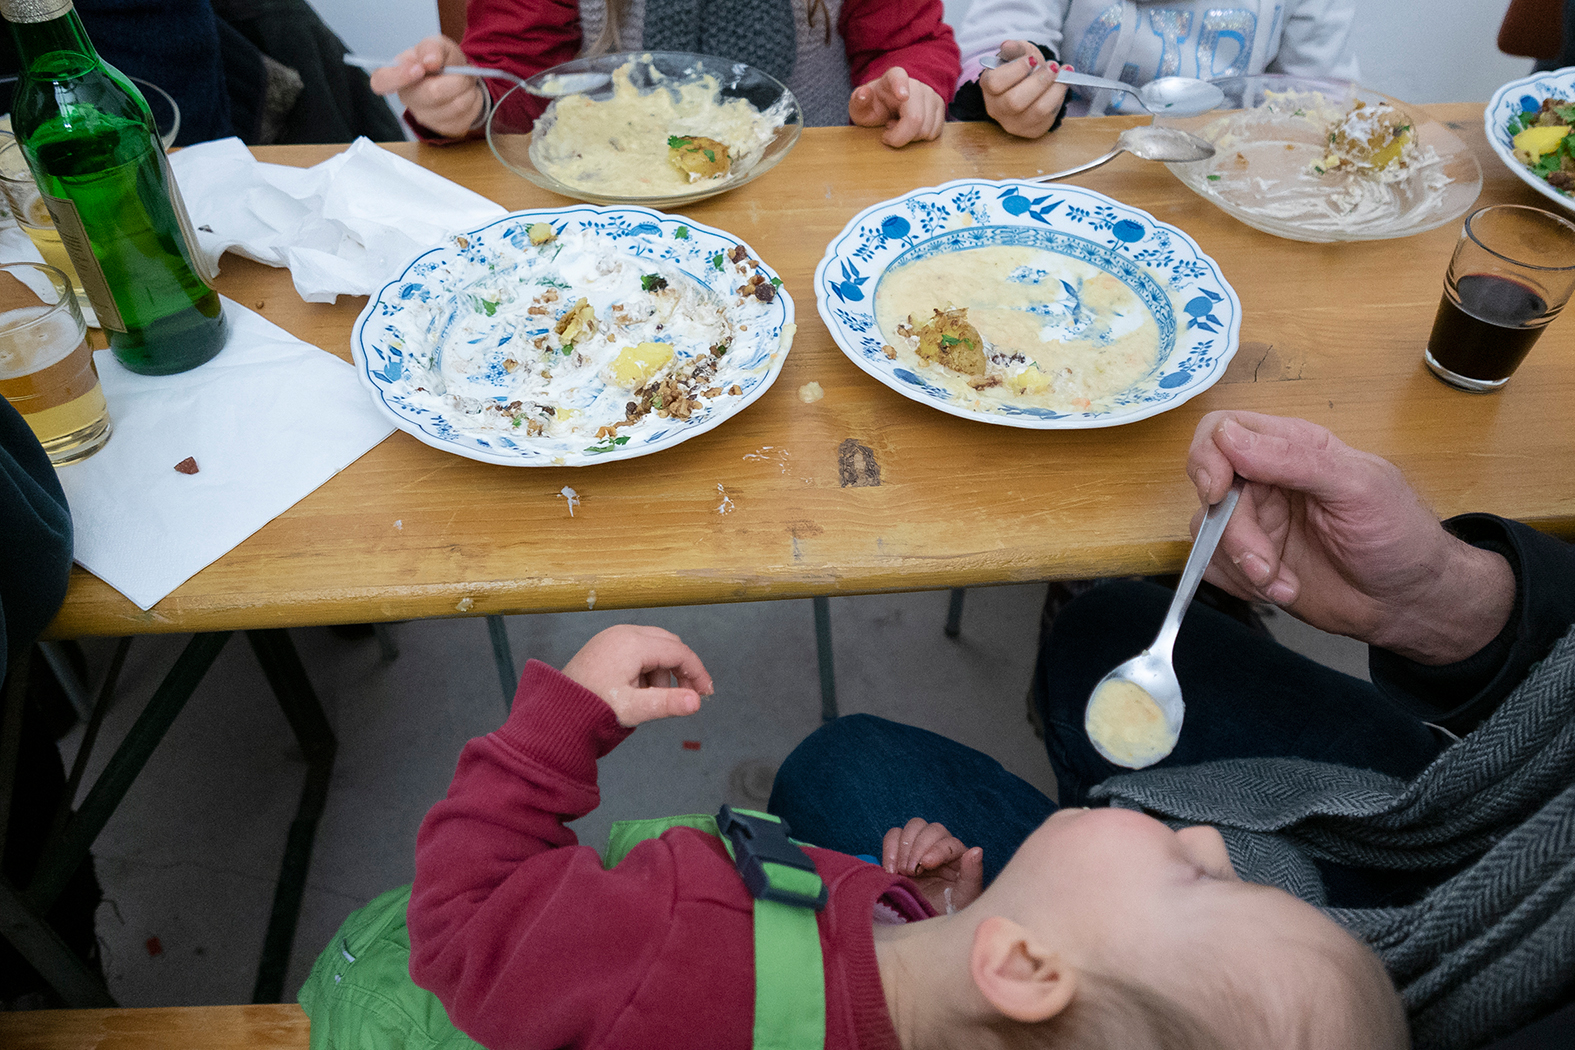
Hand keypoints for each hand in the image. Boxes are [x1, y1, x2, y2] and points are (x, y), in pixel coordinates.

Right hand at [368, 35, 485, 137]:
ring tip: (465, 82)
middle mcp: (408, 99)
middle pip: (433, 93)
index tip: (419, 69)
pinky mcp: (446, 129)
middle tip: (462, 72)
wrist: (460, 79)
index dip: (398, 77)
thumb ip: (431, 47)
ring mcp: (426, 118)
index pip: (381, 81)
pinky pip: (468, 115)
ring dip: (468, 90)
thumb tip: (430, 61)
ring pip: (456, 105)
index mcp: (397, 75)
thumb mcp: (436, 45)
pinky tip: (467, 94)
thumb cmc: (441, 61)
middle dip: (457, 79)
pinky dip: (474, 100)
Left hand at [561, 625, 714, 726]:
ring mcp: (613, 637)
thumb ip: (667, 704)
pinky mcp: (605, 645)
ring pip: (654, 647)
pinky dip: (646, 669)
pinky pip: (637, 650)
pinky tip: (637, 691)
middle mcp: (624, 633)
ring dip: (662, 672)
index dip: (697, 672)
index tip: (706, 694)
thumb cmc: (589, 708)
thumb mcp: (633, 708)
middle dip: (681, 670)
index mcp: (633, 644)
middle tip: (688, 697)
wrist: (554, 710)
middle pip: (668, 644)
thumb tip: (696, 702)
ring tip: (650, 700)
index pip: (679, 652)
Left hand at [850, 67, 945, 147]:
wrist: (888, 106)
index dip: (900, 87)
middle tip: (887, 133)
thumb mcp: (859, 106)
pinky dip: (920, 138)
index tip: (902, 96)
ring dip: (909, 137)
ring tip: (898, 127)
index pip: (898, 78)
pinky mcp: (940, 108)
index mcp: (893, 78)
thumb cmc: (874, 106)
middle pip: (915, 118)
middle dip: (900, 136)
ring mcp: (931, 95)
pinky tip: (910, 129)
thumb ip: (858, 100)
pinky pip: (934, 132)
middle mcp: (916, 84)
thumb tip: (863, 94)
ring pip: (926, 129)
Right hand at [882, 818, 984, 912]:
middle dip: (918, 847)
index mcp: (958, 857)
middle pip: (930, 829)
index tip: (924, 864)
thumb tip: (977, 851)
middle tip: (911, 871)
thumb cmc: (947, 912)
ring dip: (904, 846)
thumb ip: (972, 874)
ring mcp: (919, 848)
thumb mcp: (964, 898)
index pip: (949, 841)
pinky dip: (889, 848)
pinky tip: (890, 870)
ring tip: (902, 871)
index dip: (936, 849)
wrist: (923, 923)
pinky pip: (893, 835)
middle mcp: (940, 848)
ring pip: (913, 827)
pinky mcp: (900, 852)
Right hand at [980, 40, 1069, 138]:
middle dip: (1039, 81)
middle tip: (1053, 65)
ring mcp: (1013, 123)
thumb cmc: (1022, 69)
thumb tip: (1007, 45)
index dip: (1016, 70)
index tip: (1032, 60)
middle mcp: (997, 109)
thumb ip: (1014, 49)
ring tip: (1061, 73)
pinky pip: (1048, 116)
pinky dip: (1059, 97)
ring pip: (1036, 111)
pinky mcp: (1031, 131)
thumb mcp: (1017, 54)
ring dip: (1054, 89)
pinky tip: (1062, 84)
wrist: (1030, 86)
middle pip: (1015, 101)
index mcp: (989, 88)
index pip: (995, 83)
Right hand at [1186, 411, 1514, 663]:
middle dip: (1233, 535)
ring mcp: (1255, 523)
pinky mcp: (1249, 563)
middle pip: (1209, 491)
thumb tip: (1227, 436)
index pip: (1221, 430)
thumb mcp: (1358, 487)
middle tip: (1265, 566)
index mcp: (1291, 448)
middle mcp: (1266, 481)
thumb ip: (1293, 458)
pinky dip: (1240, 585)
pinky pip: (1213, 567)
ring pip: (1206, 534)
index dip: (1208, 458)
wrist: (1408, 602)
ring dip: (1242, 567)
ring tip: (1285, 585)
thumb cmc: (1397, 536)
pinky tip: (1280, 589)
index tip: (1218, 493)